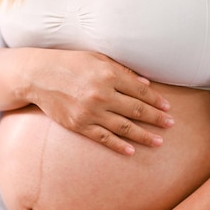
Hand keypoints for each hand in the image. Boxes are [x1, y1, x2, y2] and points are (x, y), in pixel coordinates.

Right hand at [26, 50, 173, 154]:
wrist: (39, 76)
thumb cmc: (70, 64)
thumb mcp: (97, 59)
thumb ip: (121, 71)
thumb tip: (145, 84)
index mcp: (109, 75)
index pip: (140, 91)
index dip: (156, 101)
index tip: (167, 108)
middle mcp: (102, 94)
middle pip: (136, 110)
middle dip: (156, 118)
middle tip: (171, 125)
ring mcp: (90, 112)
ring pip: (124, 127)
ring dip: (144, 135)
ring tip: (159, 142)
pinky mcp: (79, 125)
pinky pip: (103, 138)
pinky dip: (118, 145)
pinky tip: (131, 151)